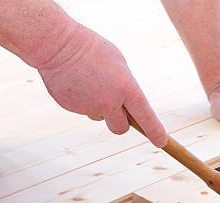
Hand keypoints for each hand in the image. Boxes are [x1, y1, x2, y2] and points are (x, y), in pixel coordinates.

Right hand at [37, 25, 167, 146]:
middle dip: (120, 122)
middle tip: (116, 108)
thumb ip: (126, 88)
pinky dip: (82, 100)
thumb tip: (126, 108)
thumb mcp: (119, 65)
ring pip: (99, 117)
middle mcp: (109, 102)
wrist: (57, 44)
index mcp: (126, 88)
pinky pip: (83, 110)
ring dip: (99, 107)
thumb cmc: (93, 49)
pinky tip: (77, 82)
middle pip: (120, 128)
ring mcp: (89, 107)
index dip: (155, 132)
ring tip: (90, 82)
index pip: (146, 118)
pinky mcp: (72, 108)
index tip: (161, 142)